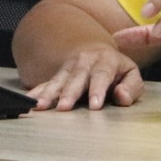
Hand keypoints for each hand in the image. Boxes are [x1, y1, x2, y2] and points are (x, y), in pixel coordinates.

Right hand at [24, 44, 144, 110]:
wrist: (97, 52)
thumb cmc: (117, 70)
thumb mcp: (131, 75)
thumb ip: (131, 88)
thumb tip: (122, 97)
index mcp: (106, 61)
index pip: (102, 76)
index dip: (98, 90)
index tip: (95, 106)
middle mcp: (85, 62)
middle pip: (76, 78)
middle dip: (69, 93)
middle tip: (63, 108)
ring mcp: (69, 67)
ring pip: (58, 80)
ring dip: (48, 94)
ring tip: (40, 106)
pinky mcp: (58, 74)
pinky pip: (46, 83)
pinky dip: (37, 92)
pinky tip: (29, 101)